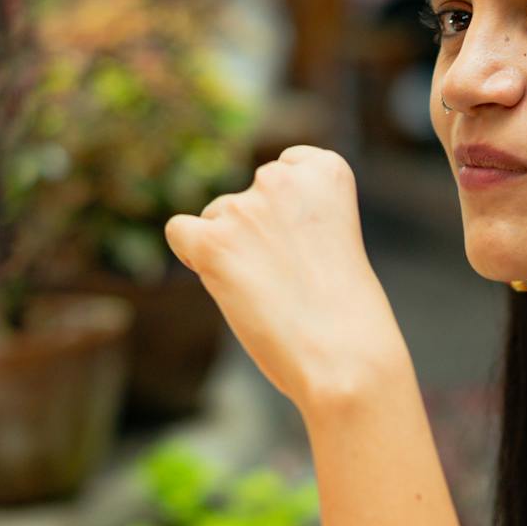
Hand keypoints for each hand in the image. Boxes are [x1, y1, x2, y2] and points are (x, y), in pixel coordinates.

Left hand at [165, 146, 404, 412]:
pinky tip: (222, 282)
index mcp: (326, 170)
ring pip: (216, 217)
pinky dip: (191, 255)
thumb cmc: (345, 313)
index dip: (288, 212)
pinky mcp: (213, 243)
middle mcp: (282, 178)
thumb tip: (231, 222)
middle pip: (248, 197)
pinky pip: (180, 231)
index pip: (286, 167)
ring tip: (268, 292)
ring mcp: (245, 208)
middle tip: (291, 278)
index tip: (309, 245)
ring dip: (231, 251)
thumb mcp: (333, 239)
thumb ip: (295, 216)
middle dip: (257, 231)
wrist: (345, 358)